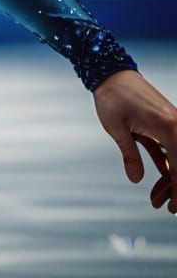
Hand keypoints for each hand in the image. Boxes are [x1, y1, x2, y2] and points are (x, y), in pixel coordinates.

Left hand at [94, 68, 176, 213]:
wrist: (110, 70)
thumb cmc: (111, 96)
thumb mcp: (116, 127)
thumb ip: (129, 154)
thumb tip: (136, 180)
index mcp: (169, 127)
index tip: (173, 209)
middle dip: (176, 188)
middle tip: (165, 207)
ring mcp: (173, 124)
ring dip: (170, 179)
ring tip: (155, 199)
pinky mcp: (165, 123)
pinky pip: (170, 149)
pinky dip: (166, 165)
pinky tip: (159, 181)